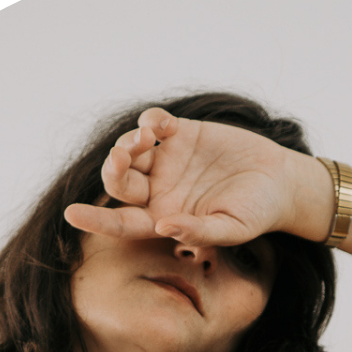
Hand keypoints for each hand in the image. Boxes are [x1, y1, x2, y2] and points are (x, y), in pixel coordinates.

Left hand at [63, 108, 299, 245]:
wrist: (279, 182)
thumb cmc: (256, 214)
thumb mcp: (231, 230)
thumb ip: (198, 231)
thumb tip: (164, 226)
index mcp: (164, 220)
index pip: (122, 223)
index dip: (96, 221)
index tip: (72, 214)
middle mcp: (159, 192)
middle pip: (119, 183)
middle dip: (114, 169)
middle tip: (123, 158)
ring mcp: (167, 162)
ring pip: (130, 152)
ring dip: (128, 143)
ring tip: (145, 139)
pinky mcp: (181, 135)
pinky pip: (153, 123)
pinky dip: (150, 120)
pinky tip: (162, 126)